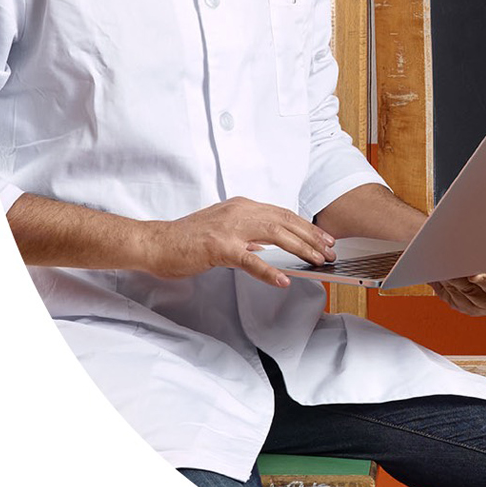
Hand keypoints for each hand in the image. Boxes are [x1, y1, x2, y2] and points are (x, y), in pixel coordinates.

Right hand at [144, 196, 335, 287]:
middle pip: (285, 222)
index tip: (323, 238)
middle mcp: (239, 211)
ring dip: (300, 250)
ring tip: (317, 262)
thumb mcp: (223, 229)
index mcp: (241, 206)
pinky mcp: (219, 247)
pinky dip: (269, 270)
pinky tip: (282, 280)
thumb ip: (246, 235)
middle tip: (330, 251)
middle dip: (311, 237)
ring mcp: (229, 228)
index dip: (306, 226)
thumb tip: (268, 245)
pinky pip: (250, 260)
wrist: (155, 243)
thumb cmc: (186, 240)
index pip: (282, 214)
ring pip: (275, 236)